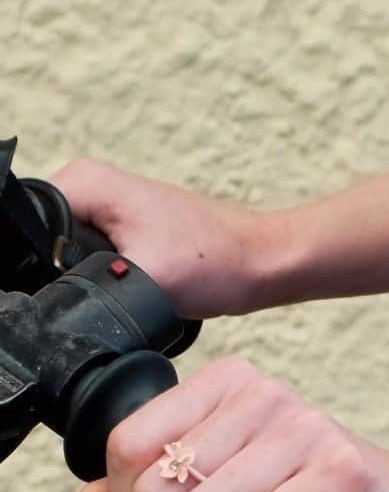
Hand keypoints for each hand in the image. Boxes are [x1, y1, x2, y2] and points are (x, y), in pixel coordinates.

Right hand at [51, 158, 287, 318]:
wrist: (260, 264)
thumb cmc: (215, 263)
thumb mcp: (139, 282)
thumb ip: (85, 290)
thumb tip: (56, 309)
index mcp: (84, 182)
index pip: (24, 224)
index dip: (34, 265)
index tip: (71, 286)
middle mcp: (88, 185)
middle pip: (40, 242)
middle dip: (59, 275)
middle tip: (106, 291)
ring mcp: (104, 208)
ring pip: (62, 255)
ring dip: (83, 281)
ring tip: (126, 288)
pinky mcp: (120, 230)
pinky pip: (88, 259)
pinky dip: (103, 280)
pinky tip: (128, 290)